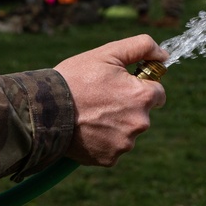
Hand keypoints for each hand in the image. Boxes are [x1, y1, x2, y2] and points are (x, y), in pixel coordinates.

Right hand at [54, 35, 167, 166]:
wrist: (42, 110)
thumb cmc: (74, 78)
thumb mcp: (108, 53)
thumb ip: (141, 47)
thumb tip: (163, 55)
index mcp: (143, 97)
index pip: (157, 93)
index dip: (139, 86)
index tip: (122, 86)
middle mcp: (140, 123)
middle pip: (142, 113)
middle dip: (127, 106)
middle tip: (101, 99)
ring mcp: (125, 143)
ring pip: (127, 130)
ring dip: (115, 123)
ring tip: (90, 114)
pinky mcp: (109, 158)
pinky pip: (113, 147)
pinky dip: (103, 140)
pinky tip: (87, 130)